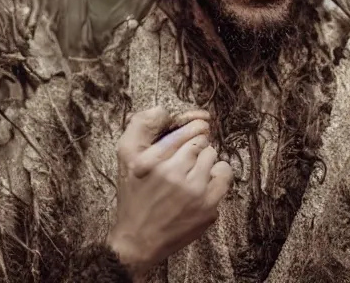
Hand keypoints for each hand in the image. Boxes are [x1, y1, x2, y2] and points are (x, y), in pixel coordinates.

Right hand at [107, 106, 232, 275]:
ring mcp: (193, 192)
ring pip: (213, 156)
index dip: (192, 128)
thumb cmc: (133, 196)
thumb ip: (140, 126)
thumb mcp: (125, 158)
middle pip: (201, 142)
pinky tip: (204, 182)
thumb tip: (163, 109)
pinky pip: (224, 175)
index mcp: (150, 160)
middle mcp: (172, 174)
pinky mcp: (207, 208)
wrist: (138, 240)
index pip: (184, 132)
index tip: (195, 128)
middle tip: (186, 159)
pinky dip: (218, 174)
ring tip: (192, 172)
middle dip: (196, 146)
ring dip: (206, 160)